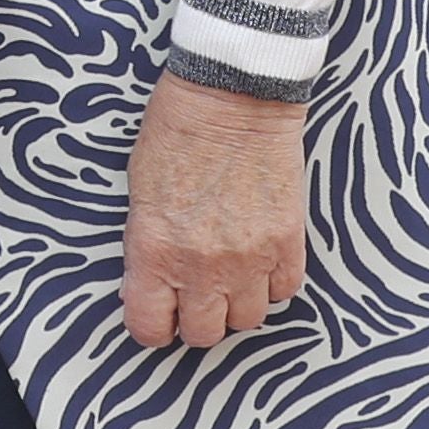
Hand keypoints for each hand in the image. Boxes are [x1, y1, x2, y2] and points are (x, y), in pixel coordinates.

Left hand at [120, 73, 306, 350]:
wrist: (233, 95)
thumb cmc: (176, 132)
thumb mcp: (140, 193)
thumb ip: (148, 246)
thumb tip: (153, 284)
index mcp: (154, 251)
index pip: (150, 328)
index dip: (153, 327)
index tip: (159, 316)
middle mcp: (201, 265)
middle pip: (204, 334)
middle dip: (197, 318)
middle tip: (196, 295)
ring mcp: (249, 257)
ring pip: (248, 319)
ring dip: (238, 302)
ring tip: (232, 274)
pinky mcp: (288, 240)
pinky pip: (285, 290)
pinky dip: (273, 282)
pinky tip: (261, 259)